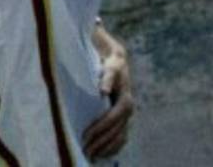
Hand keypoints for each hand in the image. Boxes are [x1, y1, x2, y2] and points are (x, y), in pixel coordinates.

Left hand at [83, 36, 133, 159]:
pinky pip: (120, 138)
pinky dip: (112, 148)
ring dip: (106, 148)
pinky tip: (101, 154)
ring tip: (91, 155)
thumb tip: (104, 90)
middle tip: (85, 150)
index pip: (114, 118)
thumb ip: (108, 76)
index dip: (101, 128)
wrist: (116, 58)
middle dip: (101, 142)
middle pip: (116, 131)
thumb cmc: (110, 60)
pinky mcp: (121, 118)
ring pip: (119, 137)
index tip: (86, 136)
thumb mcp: (110, 63)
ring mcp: (125, 115)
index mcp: (125, 98)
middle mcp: (127, 109)